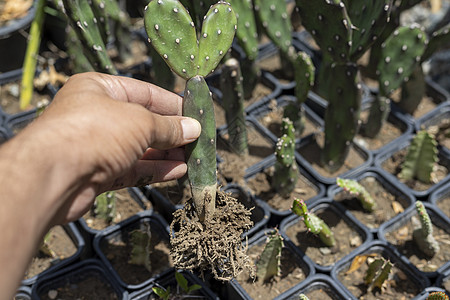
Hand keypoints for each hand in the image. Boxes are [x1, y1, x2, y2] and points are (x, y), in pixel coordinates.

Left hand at [14, 72, 200, 223]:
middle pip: (143, 123)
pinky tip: (178, 171)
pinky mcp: (98, 173)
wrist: (53, 175)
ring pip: (140, 149)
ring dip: (167, 154)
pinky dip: (155, 170)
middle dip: (172, 133)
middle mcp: (97, 115)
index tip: (196, 114)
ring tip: (193, 158)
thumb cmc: (95, 132)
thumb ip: (168, 127)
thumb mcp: (140, 122)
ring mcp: (97, 146)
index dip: (173, 104)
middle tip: (198, 140)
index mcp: (100, 89)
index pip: (145, 93)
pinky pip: (133, 169)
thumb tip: (193, 129)